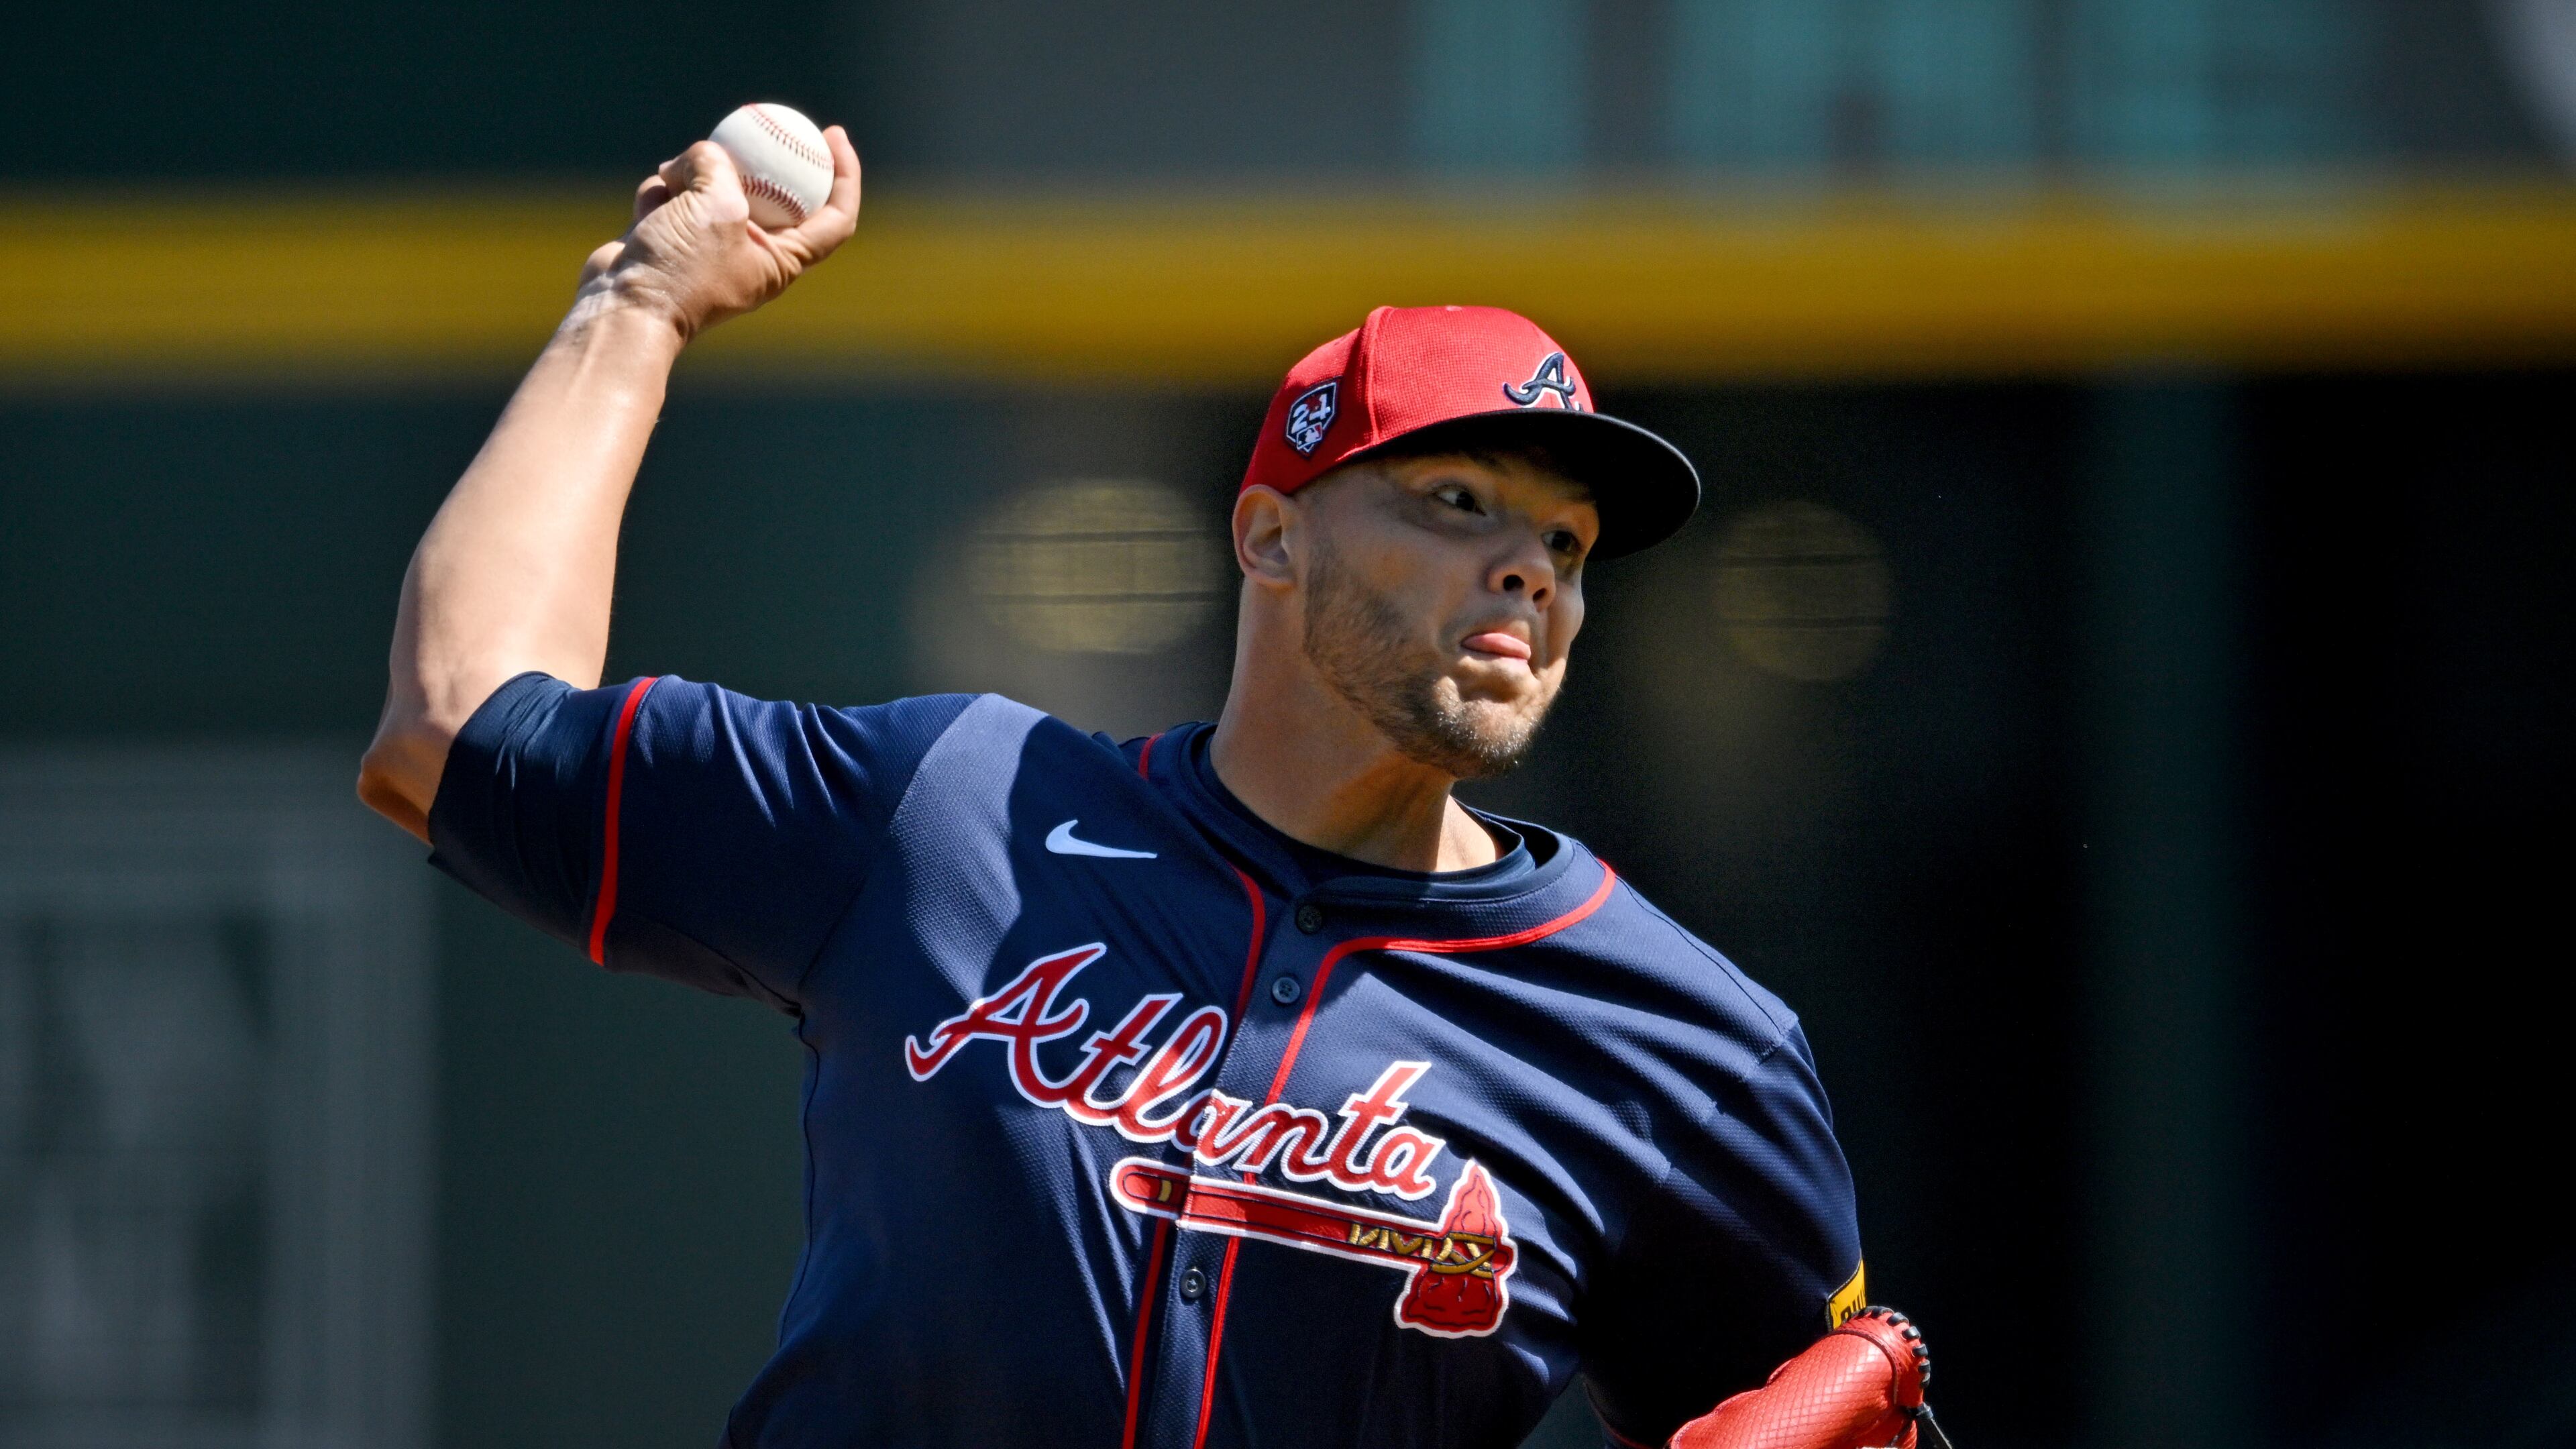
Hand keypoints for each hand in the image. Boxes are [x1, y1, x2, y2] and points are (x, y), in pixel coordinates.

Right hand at [574, 124, 860, 341]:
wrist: (623, 309)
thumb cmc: (681, 268)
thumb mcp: (716, 205)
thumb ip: (720, 166)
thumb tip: (706, 154)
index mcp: (782, 259)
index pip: (835, 217)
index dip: (845, 175)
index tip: (833, 135)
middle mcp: (752, 253)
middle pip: (772, 191)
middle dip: (753, 157)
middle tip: (751, 122)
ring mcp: (708, 244)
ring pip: (712, 184)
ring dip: (690, 174)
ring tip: (672, 183)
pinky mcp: (670, 236)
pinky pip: (673, 196)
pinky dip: (660, 194)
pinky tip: (646, 208)